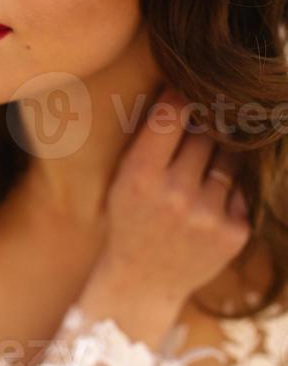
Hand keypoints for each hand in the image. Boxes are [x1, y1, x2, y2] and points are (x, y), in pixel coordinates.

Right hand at [97, 84, 250, 314]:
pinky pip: (241, 189)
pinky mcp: (234, 233)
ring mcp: (208, 216)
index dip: (180, 93)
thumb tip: (186, 88)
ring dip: (219, 156)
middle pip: (205, 133)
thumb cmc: (131, 218)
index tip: (185, 85)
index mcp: (139, 177)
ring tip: (198, 173)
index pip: (169, 114)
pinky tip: (206, 205)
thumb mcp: (124, 179)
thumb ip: (150, 140)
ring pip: (229, 158)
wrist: (143, 281)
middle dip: (202, 127)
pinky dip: (228, 190)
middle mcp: (175, 195)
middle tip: (196, 130)